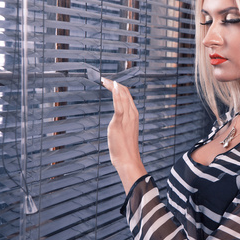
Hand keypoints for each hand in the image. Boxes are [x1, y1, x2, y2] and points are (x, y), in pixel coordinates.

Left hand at [102, 77, 146, 192]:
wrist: (128, 159)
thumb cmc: (125, 148)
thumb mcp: (123, 131)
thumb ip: (121, 122)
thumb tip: (117, 119)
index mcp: (134, 115)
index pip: (127, 96)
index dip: (119, 88)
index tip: (110, 83)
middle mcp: (132, 114)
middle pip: (125, 93)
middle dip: (115, 84)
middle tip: (104, 79)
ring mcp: (127, 117)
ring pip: (122, 96)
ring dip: (114, 86)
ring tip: (105, 80)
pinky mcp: (120, 121)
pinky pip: (119, 105)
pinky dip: (117, 94)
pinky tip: (113, 87)